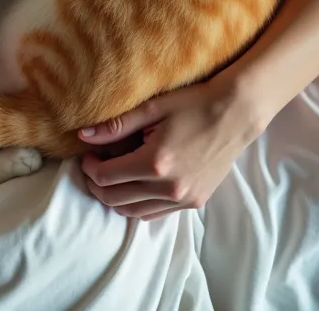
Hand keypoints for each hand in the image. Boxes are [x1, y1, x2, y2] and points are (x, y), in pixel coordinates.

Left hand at [77, 74, 266, 219]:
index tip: (87, 154)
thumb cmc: (193, 104)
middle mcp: (169, 189)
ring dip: (115, 197)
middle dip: (97, 184)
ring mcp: (184, 200)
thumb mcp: (151, 108)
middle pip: (116, 199)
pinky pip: (155, 214)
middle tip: (93, 165)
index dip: (89, 167)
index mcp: (155, 164)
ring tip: (110, 175)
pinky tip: (134, 185)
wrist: (235, 113)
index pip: (106, 177)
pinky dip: (137, 205)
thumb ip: (115, 126)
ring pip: (134, 213)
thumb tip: (83, 136)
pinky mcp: (194, 203)